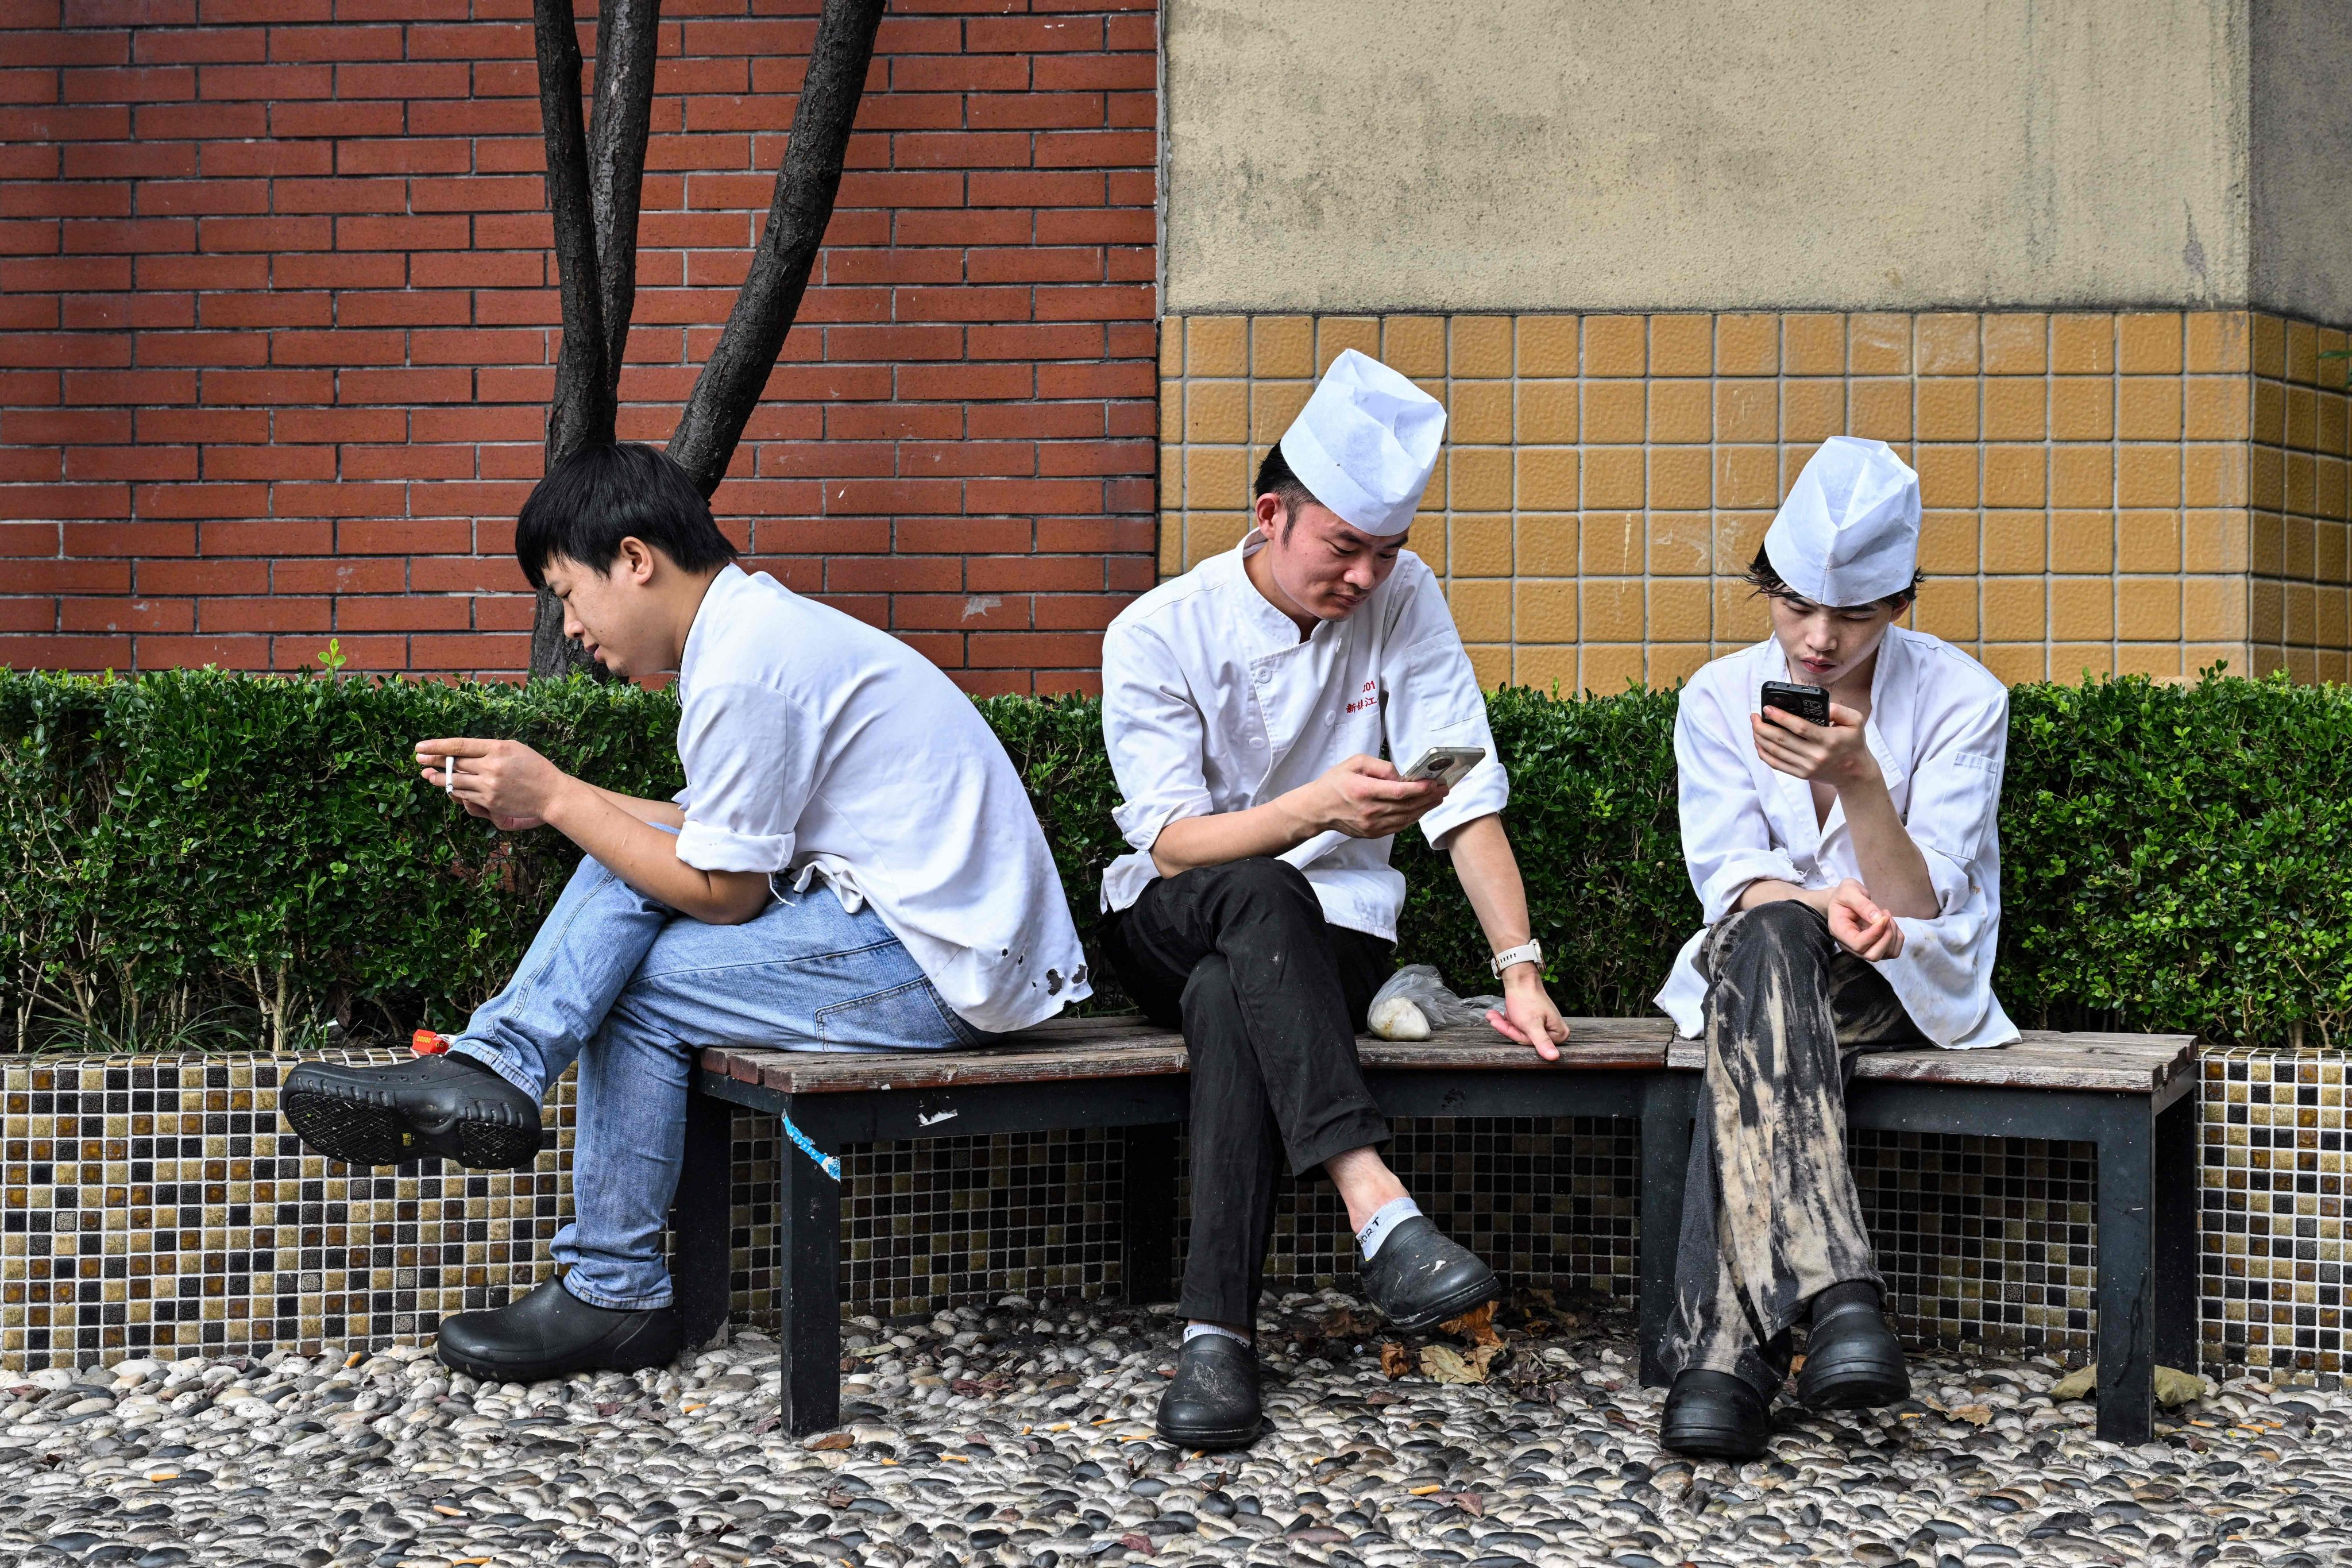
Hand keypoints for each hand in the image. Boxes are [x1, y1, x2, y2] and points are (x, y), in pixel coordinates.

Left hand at [415, 738, 574, 825]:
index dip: (437, 746)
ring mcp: (490, 786)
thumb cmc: (534, 767)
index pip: (460, 746)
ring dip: (439, 778)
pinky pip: (466, 796)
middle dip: (433, 761)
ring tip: (427, 774)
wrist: (551, 794)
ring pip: (456, 781)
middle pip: (454, 763)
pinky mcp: (490, 802)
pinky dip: (455, 790)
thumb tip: (462, 751)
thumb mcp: (514, 748)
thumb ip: (489, 748)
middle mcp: (491, 766)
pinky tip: (448, 787)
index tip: (421, 746)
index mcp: (498, 748)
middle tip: (419, 758)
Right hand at [1308, 755, 1448, 839]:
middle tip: (1444, 789)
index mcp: (1364, 791)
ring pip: (1406, 817)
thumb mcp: (1355, 763)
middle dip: (1429, 797)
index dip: (1420, 788)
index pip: (1400, 792)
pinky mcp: (1373, 833)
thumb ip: (1381, 767)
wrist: (1318, 808)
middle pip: (1407, 806)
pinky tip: (1422, 809)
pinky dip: (1413, 817)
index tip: (1434, 783)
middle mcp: (1370, 811)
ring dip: (1425, 808)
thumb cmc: (1335, 782)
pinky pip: (1399, 826)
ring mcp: (1372, 825)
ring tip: (1438, 798)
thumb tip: (1401, 776)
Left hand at [1485, 966, 1569, 1061]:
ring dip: (1505, 1023)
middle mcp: (1555, 1032)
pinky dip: (1507, 1021)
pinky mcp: (1535, 1022)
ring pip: (1520, 1033)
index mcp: (1560, 1034)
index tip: (1506, 1023)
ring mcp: (1544, 1027)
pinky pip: (1519, 1027)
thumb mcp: (1532, 1024)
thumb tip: (1554, 1058)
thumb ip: (1542, 1042)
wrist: (1519, 979)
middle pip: (1526, 1039)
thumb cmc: (1526, 999)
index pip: (1533, 1044)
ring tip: (1493, 1014)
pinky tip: (1498, 1014)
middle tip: (1494, 1017)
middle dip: (1509, 1028)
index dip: (1517, 1034)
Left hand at [1752, 702, 1880, 789]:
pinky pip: (1777, 764)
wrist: (1854, 773)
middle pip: (1782, 740)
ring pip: (1776, 752)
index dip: (1780, 717)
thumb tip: (1822, 705)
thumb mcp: (1855, 721)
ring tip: (1754, 725)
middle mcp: (1816, 755)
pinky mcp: (1801, 774)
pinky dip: (1764, 754)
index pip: (1799, 728)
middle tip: (1754, 716)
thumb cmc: (1853, 743)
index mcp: (1828, 740)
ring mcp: (1806, 767)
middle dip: (1763, 727)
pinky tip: (1758, 743)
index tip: (1767, 708)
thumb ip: (1840, 710)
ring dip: (1760, 738)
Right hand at [1824, 877, 1904, 960]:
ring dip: (1893, 934)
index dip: (1875, 933)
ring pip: (1885, 954)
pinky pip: (1892, 951)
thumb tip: (1878, 918)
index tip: (1884, 916)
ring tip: (1886, 916)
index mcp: (1840, 932)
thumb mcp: (1849, 891)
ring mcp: (1862, 949)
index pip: (1858, 944)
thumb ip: (1862, 904)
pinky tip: (1889, 924)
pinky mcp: (1873, 948)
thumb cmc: (1844, 895)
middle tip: (1885, 916)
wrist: (1843, 900)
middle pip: (1873, 955)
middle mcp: (1849, 945)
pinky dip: (1897, 938)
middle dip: (1887, 936)